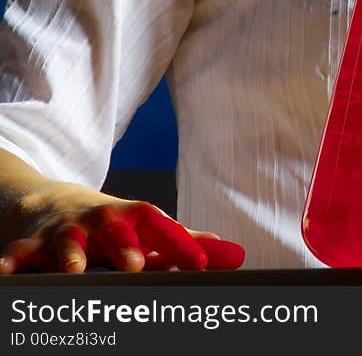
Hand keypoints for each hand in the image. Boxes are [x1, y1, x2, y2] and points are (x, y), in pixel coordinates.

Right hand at [0, 198, 244, 273]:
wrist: (52, 201)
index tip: (201, 261)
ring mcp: (65, 229)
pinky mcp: (33, 242)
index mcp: (132, 216)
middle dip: (125, 247)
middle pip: (115, 230)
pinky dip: (12, 262)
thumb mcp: (143, 226)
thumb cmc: (109, 222)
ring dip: (70, 256)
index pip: (160, 225)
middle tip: (136, 266)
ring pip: (68, 241)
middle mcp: (101, 219)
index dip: (180, 241)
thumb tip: (227, 249)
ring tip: (73, 272)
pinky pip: (21, 253)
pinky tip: (5, 273)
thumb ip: (181, 240)